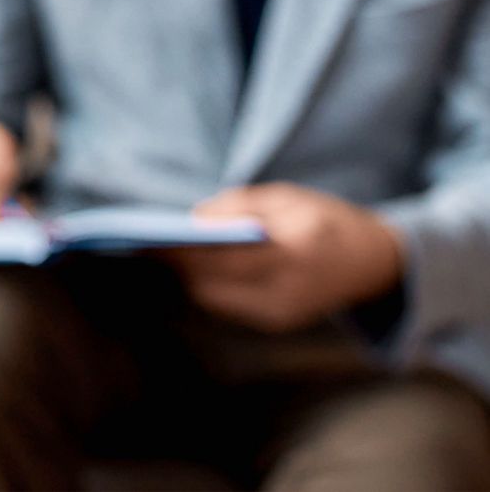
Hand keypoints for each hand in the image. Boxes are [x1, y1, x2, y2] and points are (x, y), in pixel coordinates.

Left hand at [166, 183, 403, 333]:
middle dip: (178, 264)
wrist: (375, 262)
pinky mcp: (277, 324)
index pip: (226, 257)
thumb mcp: (286, 197)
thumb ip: (238, 206)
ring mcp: (284, 314)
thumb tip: (191, 221)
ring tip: (164, 253)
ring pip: (213, 298)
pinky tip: (194, 268)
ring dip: (188, 275)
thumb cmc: (325, 219)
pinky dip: (208, 285)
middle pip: (212, 283)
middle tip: (146, 243)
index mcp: (298, 250)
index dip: (183, 250)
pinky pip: (227, 305)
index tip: (148, 237)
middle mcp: (290, 290)